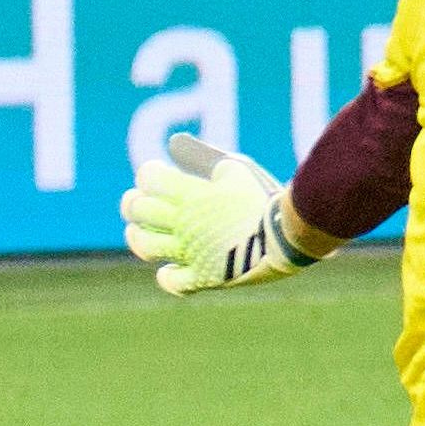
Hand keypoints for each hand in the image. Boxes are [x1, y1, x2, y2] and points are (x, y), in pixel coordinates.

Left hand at [119, 134, 311, 295]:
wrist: (289, 238)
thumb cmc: (265, 198)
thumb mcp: (237, 167)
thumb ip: (203, 156)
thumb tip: (173, 143)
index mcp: (191, 194)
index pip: (149, 178)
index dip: (149, 173)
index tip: (156, 172)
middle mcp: (184, 223)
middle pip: (140, 210)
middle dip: (135, 202)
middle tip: (141, 200)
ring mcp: (191, 252)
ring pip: (146, 246)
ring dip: (137, 236)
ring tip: (138, 231)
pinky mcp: (204, 277)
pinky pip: (174, 282)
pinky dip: (167, 276)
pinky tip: (168, 269)